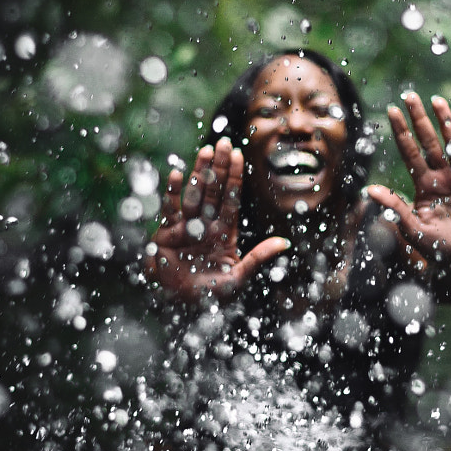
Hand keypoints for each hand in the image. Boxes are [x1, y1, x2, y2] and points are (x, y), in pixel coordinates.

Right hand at [145, 137, 289, 305]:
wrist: (181, 308)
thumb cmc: (212, 296)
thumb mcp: (238, 278)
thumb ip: (258, 258)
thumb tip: (284, 243)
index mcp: (224, 233)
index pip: (231, 200)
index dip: (235, 178)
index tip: (239, 155)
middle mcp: (206, 225)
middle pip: (214, 191)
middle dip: (219, 167)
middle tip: (223, 142)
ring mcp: (186, 227)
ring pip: (195, 194)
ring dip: (199, 173)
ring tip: (205, 151)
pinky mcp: (166, 234)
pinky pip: (170, 209)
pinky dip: (172, 192)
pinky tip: (176, 173)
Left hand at [367, 93, 450, 258]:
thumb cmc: (437, 247)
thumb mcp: (412, 228)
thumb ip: (394, 207)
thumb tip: (368, 189)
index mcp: (424, 184)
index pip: (409, 152)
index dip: (400, 131)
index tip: (391, 110)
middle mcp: (442, 175)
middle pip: (428, 141)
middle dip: (419, 119)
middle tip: (409, 96)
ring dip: (445, 122)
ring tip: (437, 100)